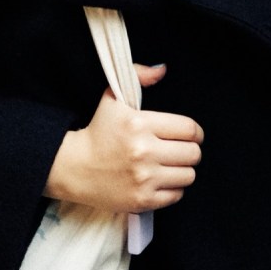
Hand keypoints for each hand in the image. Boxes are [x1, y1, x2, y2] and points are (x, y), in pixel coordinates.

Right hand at [44, 64, 202, 213]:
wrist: (75, 168)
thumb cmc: (98, 132)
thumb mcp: (113, 99)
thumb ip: (138, 77)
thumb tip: (162, 69)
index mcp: (140, 124)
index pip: (189, 129)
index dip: (196, 132)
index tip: (192, 135)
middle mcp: (144, 151)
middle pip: (193, 153)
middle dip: (190, 151)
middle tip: (180, 151)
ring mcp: (144, 178)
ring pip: (188, 175)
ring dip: (183, 170)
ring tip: (170, 166)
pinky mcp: (142, 200)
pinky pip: (177, 195)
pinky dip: (173, 188)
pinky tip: (161, 180)